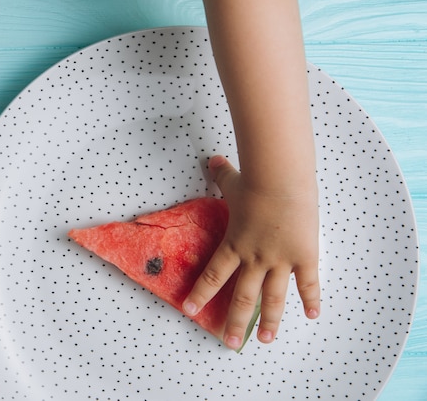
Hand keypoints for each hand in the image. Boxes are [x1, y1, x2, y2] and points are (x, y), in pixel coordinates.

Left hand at [183, 155, 320, 349]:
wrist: (280, 180)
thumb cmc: (255, 181)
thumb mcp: (233, 180)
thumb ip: (221, 175)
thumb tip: (211, 161)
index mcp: (234, 245)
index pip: (212, 275)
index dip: (200, 294)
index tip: (191, 311)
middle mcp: (254, 259)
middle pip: (242, 296)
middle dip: (235, 321)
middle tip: (230, 342)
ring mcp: (280, 261)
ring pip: (273, 298)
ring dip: (269, 321)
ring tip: (266, 340)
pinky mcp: (304, 256)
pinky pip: (307, 283)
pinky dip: (311, 300)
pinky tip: (313, 316)